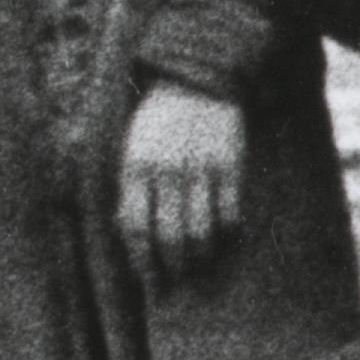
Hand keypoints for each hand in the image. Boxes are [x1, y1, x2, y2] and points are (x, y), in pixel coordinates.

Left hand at [119, 81, 248, 277]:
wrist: (195, 78)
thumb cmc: (159, 119)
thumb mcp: (133, 147)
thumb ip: (130, 186)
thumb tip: (128, 232)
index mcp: (136, 165)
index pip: (135, 227)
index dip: (143, 261)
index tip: (150, 281)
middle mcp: (167, 170)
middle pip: (169, 236)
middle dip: (173, 266)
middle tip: (178, 278)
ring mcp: (200, 168)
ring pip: (201, 230)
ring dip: (201, 255)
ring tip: (200, 263)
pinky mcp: (230, 165)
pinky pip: (229, 213)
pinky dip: (226, 232)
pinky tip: (222, 237)